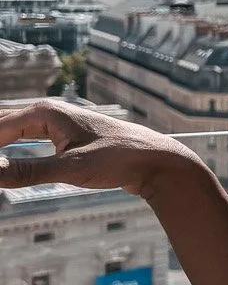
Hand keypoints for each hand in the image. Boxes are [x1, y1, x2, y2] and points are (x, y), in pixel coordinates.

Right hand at [0, 98, 196, 198]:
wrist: (155, 160)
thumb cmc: (118, 159)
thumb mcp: (70, 168)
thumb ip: (27, 171)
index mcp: (45, 112)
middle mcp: (48, 113)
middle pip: (2, 126)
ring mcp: (56, 125)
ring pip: (13, 133)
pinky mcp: (64, 138)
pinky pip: (27, 141)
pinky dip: (12, 152)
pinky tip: (5, 166)